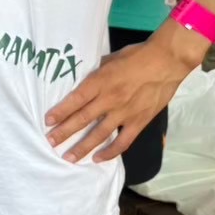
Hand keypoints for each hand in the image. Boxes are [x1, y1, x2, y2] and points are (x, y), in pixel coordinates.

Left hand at [43, 28, 205, 162]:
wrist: (167, 61)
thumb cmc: (137, 55)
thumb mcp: (110, 59)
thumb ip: (97, 73)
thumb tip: (85, 80)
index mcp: (100, 81)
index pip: (75, 100)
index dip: (60, 112)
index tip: (47, 121)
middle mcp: (109, 99)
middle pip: (82, 119)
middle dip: (64, 132)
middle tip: (51, 142)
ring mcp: (125, 113)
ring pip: (99, 134)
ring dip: (83, 147)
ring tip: (69, 157)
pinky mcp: (139, 122)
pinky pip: (123, 141)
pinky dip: (110, 152)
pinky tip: (98, 159)